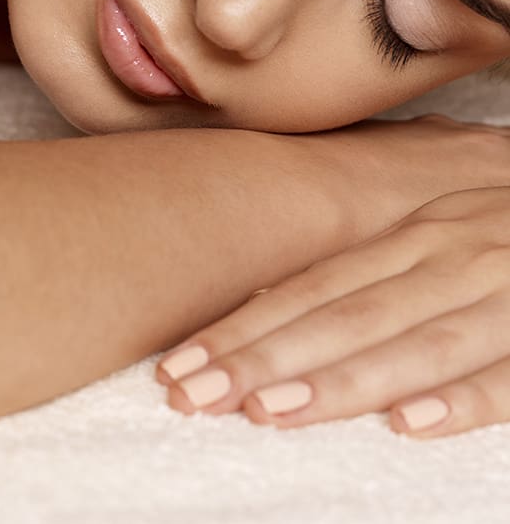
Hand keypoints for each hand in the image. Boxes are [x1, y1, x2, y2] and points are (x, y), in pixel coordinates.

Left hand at [157, 131, 509, 436]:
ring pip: (413, 342)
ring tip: (269, 412)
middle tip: (190, 394)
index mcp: (413, 237)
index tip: (179, 363)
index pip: (312, 287)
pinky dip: (462, 399)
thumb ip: (361, 274)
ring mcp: (506, 293)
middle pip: (344, 315)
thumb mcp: (432, 238)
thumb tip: (263, 308)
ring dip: (339, 379)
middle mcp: (451, 257)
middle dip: (262, 357)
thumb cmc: (506, 230)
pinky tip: (409, 426)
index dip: (243, 327)